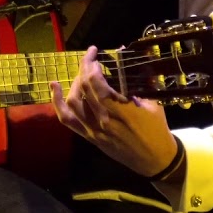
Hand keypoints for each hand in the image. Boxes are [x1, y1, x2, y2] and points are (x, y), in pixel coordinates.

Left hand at [50, 46, 179, 177]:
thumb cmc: (157, 129)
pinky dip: (58, 103)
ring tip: (83, 74)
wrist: (154, 159)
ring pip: (73, 102)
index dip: (91, 64)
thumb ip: (136, 81)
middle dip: (84, 68)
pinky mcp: (90, 137)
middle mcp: (104, 119)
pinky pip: (68, 120)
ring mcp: (94, 129)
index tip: (95, 54)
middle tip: (90, 59)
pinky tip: (54, 87)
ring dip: (75, 83)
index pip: (95, 82)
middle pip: (83, 88)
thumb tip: (122, 54)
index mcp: (121, 109)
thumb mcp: (152, 103)